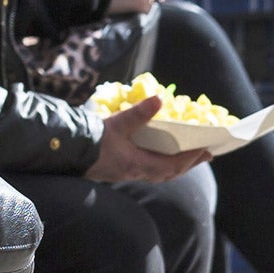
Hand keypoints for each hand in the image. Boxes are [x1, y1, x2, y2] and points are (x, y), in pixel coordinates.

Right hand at [84, 96, 211, 183]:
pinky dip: (161, 164)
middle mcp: (136, 173)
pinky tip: (159, 156)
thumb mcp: (117, 123)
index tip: (205, 149)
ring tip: (188, 156)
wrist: (68, 152)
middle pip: (169, 173)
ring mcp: (128, 174)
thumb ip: (139, 113)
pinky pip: (148, 171)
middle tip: (205, 154)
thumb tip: (160, 99)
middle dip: (189, 164)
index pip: (172, 166)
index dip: (191, 159)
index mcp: (139, 164)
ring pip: (159, 174)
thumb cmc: (93, 139)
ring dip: (176, 165)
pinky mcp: (120, 171)